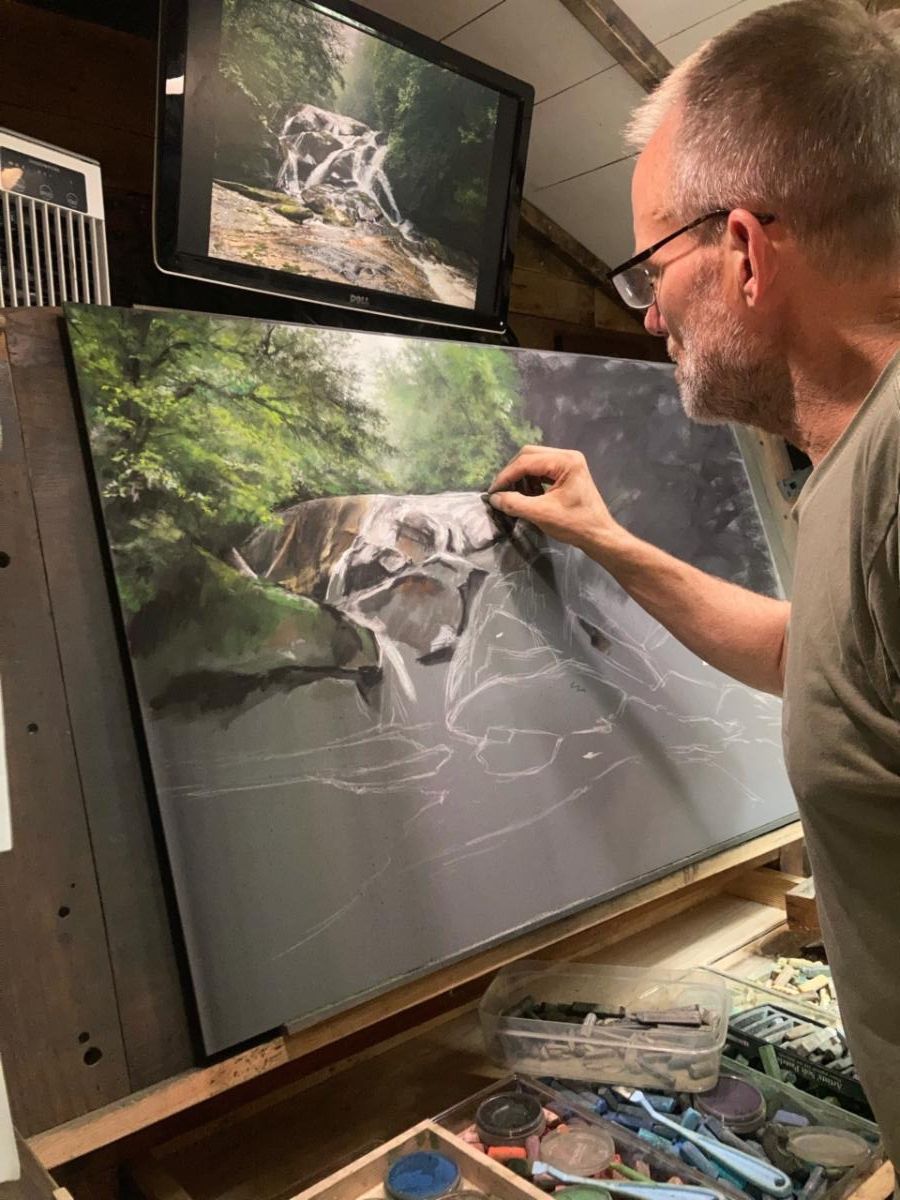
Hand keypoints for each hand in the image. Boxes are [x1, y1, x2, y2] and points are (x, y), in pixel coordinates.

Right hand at [487, 445, 620, 553]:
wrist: (599, 535)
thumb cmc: (574, 524)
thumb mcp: (541, 514)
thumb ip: (515, 503)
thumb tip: (493, 498)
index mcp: (565, 461)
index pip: (526, 462)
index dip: (506, 476)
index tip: (493, 491)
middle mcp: (568, 456)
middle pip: (529, 455)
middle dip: (513, 473)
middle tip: (501, 491)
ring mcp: (569, 463)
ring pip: (534, 461)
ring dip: (522, 477)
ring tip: (516, 496)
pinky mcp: (568, 473)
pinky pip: (542, 470)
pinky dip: (532, 481)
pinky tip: (528, 495)